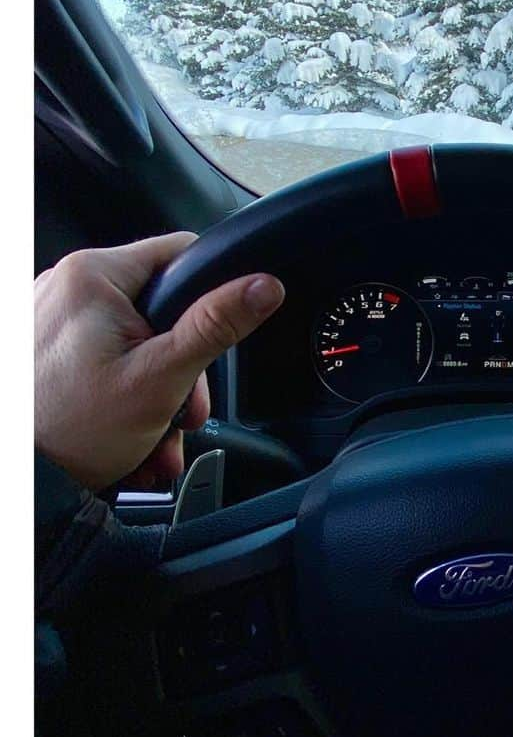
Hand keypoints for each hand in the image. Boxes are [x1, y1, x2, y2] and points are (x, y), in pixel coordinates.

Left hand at [35, 233, 284, 491]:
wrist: (21, 483)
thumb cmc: (70, 429)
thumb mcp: (162, 377)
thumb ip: (216, 326)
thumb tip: (264, 286)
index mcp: (92, 274)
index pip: (181, 254)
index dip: (213, 295)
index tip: (214, 341)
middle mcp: (62, 284)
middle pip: (157, 307)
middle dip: (180, 368)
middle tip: (183, 411)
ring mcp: (45, 316)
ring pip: (130, 339)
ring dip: (154, 389)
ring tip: (153, 434)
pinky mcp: (38, 346)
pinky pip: (98, 356)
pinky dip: (119, 391)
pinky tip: (126, 430)